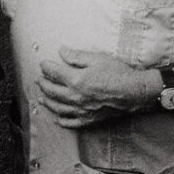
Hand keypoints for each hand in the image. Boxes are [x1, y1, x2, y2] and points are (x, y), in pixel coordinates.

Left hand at [37, 48, 155, 128]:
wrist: (134, 92)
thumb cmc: (118, 73)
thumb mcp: (97, 59)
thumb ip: (77, 56)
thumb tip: (61, 51)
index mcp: (76, 80)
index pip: (54, 73)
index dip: (46, 67)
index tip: (43, 64)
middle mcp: (75, 97)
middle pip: (52, 91)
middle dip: (43, 84)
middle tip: (39, 80)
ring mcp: (81, 110)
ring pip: (57, 108)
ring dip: (47, 102)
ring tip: (42, 97)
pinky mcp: (88, 119)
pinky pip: (70, 122)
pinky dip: (61, 120)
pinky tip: (57, 118)